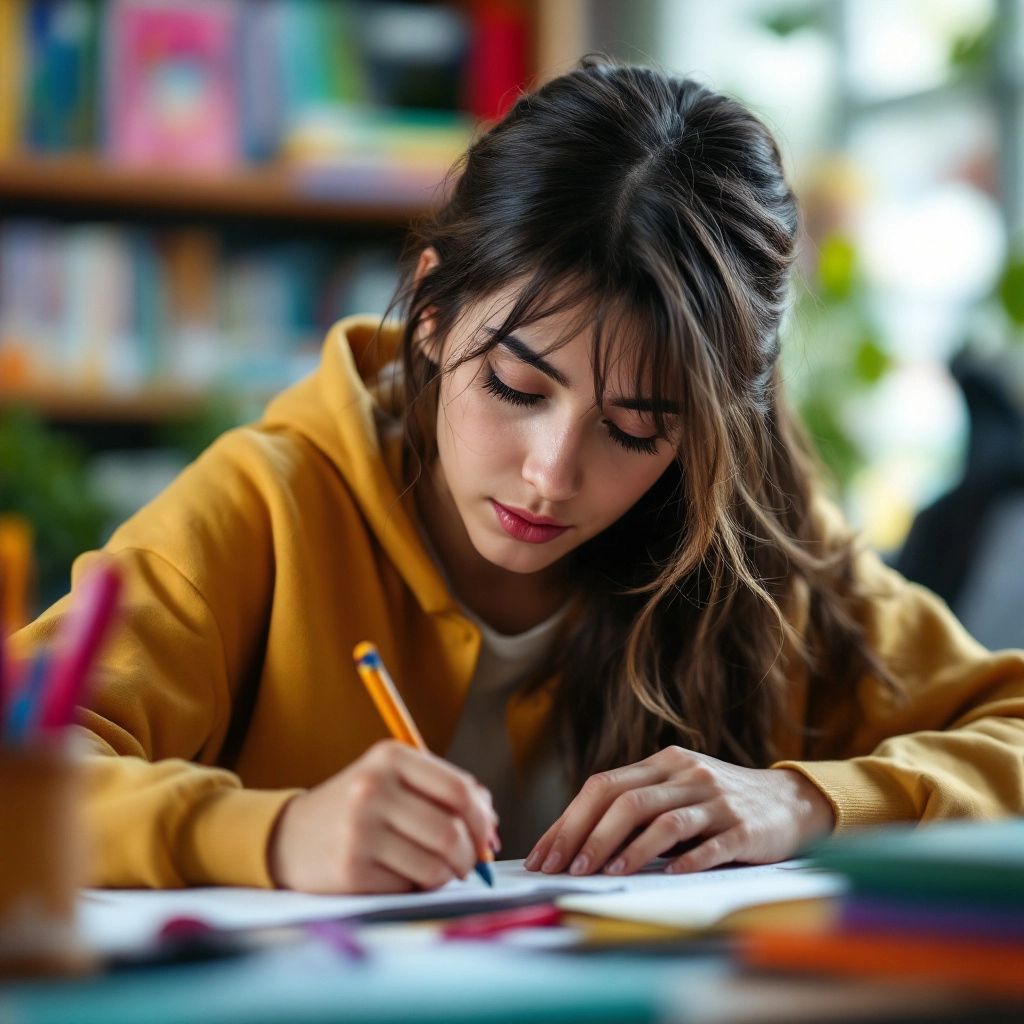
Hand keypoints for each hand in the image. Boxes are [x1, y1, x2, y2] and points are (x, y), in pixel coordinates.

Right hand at [268, 739, 498, 892]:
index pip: (459, 791)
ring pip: (434, 865)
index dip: (483, 819)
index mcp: (390, 757)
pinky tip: (400, 876)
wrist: (289, 836)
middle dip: (469, 856)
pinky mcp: (351, 871)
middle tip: (467, 864)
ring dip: (446, 875)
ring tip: (436, 870)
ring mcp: (359, 831)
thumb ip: (443, 791)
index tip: (487, 837)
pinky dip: (415, 887)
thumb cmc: (358, 806)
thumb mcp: (393, 778)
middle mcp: (372, 789)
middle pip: (450, 832)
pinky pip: (408, 888)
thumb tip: (490, 825)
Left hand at [524, 746, 833, 875]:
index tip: (544, 854)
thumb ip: (636, 807)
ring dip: (628, 850)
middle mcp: (686, 774)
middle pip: (626, 800)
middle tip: (565, 869)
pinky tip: (666, 876)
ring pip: (663, 821)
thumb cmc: (718, 804)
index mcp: (663, 763)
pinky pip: (710, 844)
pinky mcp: (746, 828)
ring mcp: (717, 799)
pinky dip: (685, 861)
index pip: (604, 785)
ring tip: (603, 875)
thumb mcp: (676, 792)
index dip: (569, 820)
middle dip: (589, 836)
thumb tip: (576, 845)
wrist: (789, 802)